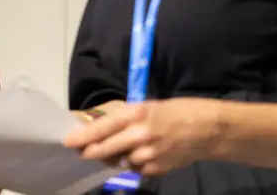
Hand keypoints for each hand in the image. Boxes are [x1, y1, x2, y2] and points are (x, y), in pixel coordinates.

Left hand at [63, 98, 224, 175]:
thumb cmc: (173, 112)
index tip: (68, 142)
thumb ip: (119, 117)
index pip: (100, 128)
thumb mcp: (144, 106)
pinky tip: (142, 154)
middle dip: (90, 152)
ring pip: (117, 161)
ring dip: (114, 157)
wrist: (208, 130)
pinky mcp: (156, 169)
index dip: (81, 137)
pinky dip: (133, 163)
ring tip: (126, 146)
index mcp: (135, 113)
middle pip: (102, 149)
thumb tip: (93, 125)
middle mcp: (139, 134)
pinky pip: (134, 169)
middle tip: (82, 151)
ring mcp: (148, 154)